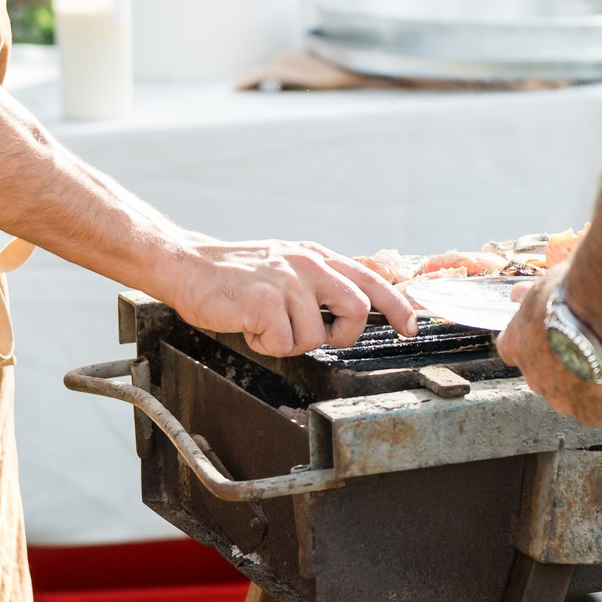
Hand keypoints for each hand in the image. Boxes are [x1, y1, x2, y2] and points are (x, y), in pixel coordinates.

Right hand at [169, 238, 417, 355]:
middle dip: (340, 336)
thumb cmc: (238, 276)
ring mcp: (286, 281)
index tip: (411, 326)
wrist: (190, 267)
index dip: (397, 306)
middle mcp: (307, 264)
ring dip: (287, 342)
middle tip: (317, 338)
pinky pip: (281, 343)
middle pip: (355, 308)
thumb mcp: (288, 266)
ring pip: (312, 337)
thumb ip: (320, 282)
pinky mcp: (264, 300)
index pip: (370, 280)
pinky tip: (249, 326)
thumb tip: (357, 305)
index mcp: (317, 257)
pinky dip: (264, 344)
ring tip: (265, 325)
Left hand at [498, 274, 601, 426]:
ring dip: (589, 380)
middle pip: (545, 375)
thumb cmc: (577, 292)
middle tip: (588, 342)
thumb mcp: (547, 285)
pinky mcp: (595, 415)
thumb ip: (532, 296)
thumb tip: (517, 294)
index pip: (512, 349)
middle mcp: (534, 379)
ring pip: (575, 395)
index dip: (531, 342)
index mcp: (517, 346)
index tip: (547, 332)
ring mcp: (563, 401)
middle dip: (562, 362)